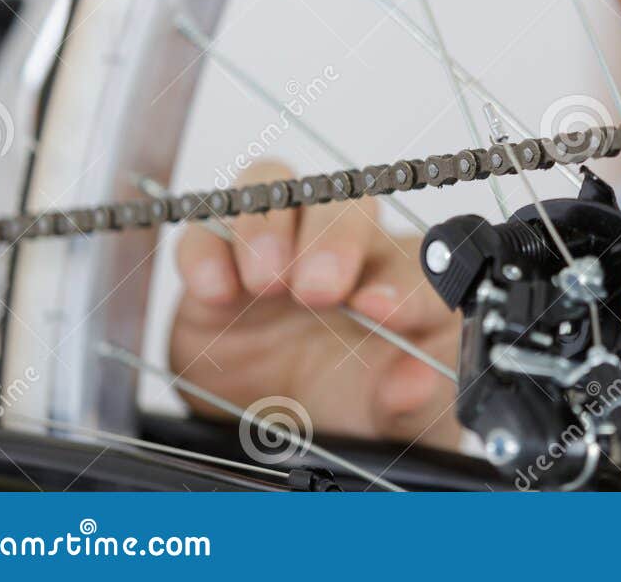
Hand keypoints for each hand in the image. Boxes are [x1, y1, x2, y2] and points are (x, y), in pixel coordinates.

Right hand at [171, 161, 461, 449]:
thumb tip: (413, 384)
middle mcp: (345, 253)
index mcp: (404, 281)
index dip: (401, 282)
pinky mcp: (218, 269)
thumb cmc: (358, 405)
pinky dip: (206, 251)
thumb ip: (409, 401)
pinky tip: (217, 291)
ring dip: (268, 227)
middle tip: (318, 290)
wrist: (288, 431)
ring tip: (267, 281)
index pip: (416, 263)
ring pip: (275, 189)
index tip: (382, 309)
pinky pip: (204, 232)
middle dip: (333, 238)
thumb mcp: (394, 419)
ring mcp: (279, 252)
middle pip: (347, 204)